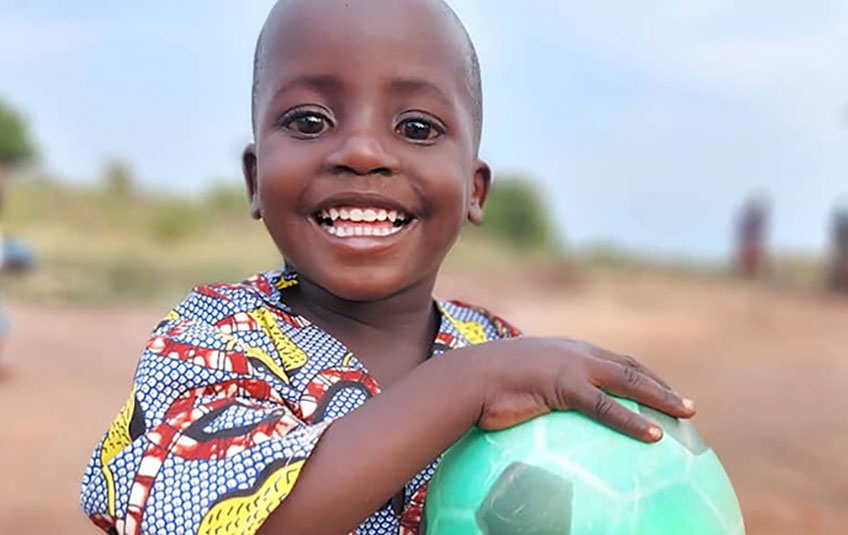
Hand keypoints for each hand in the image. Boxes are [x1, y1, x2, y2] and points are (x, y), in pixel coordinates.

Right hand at [467, 337, 695, 441]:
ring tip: (686, 414)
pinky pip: (607, 406)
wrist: (466, 377)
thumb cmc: (483, 386)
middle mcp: (575, 354)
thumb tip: (533, 413)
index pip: (610, 361)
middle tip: (686, 404)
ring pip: (628, 381)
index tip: (657, 389)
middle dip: (660, 385)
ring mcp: (573, 367)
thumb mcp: (513, 385)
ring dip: (661, 397)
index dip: (637, 375)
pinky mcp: (566, 385)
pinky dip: (633, 420)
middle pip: (629, 367)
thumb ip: (532, 393)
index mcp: (565, 351)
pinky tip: (654, 436)